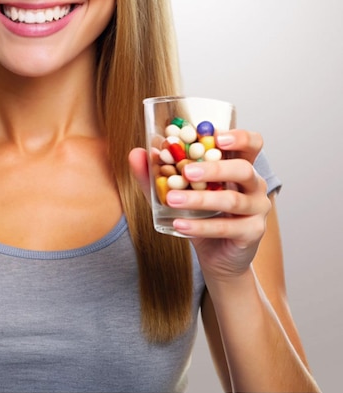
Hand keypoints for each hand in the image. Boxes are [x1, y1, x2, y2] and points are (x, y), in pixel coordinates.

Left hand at [129, 130, 271, 281]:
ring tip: (172, 199)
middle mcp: (254, 184)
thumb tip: (136, 153)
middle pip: (243, 169)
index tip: (217, 137)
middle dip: (214, 168)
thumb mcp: (178, 190)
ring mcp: (257, 209)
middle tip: (187, 171)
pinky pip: (226, 227)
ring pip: (232, 199)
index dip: (240, 137)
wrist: (217, 255)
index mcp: (239, 165)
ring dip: (199, 199)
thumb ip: (157, 173)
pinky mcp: (252, 232)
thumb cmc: (200, 214)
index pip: (251, 144)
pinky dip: (200, 226)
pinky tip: (179, 224)